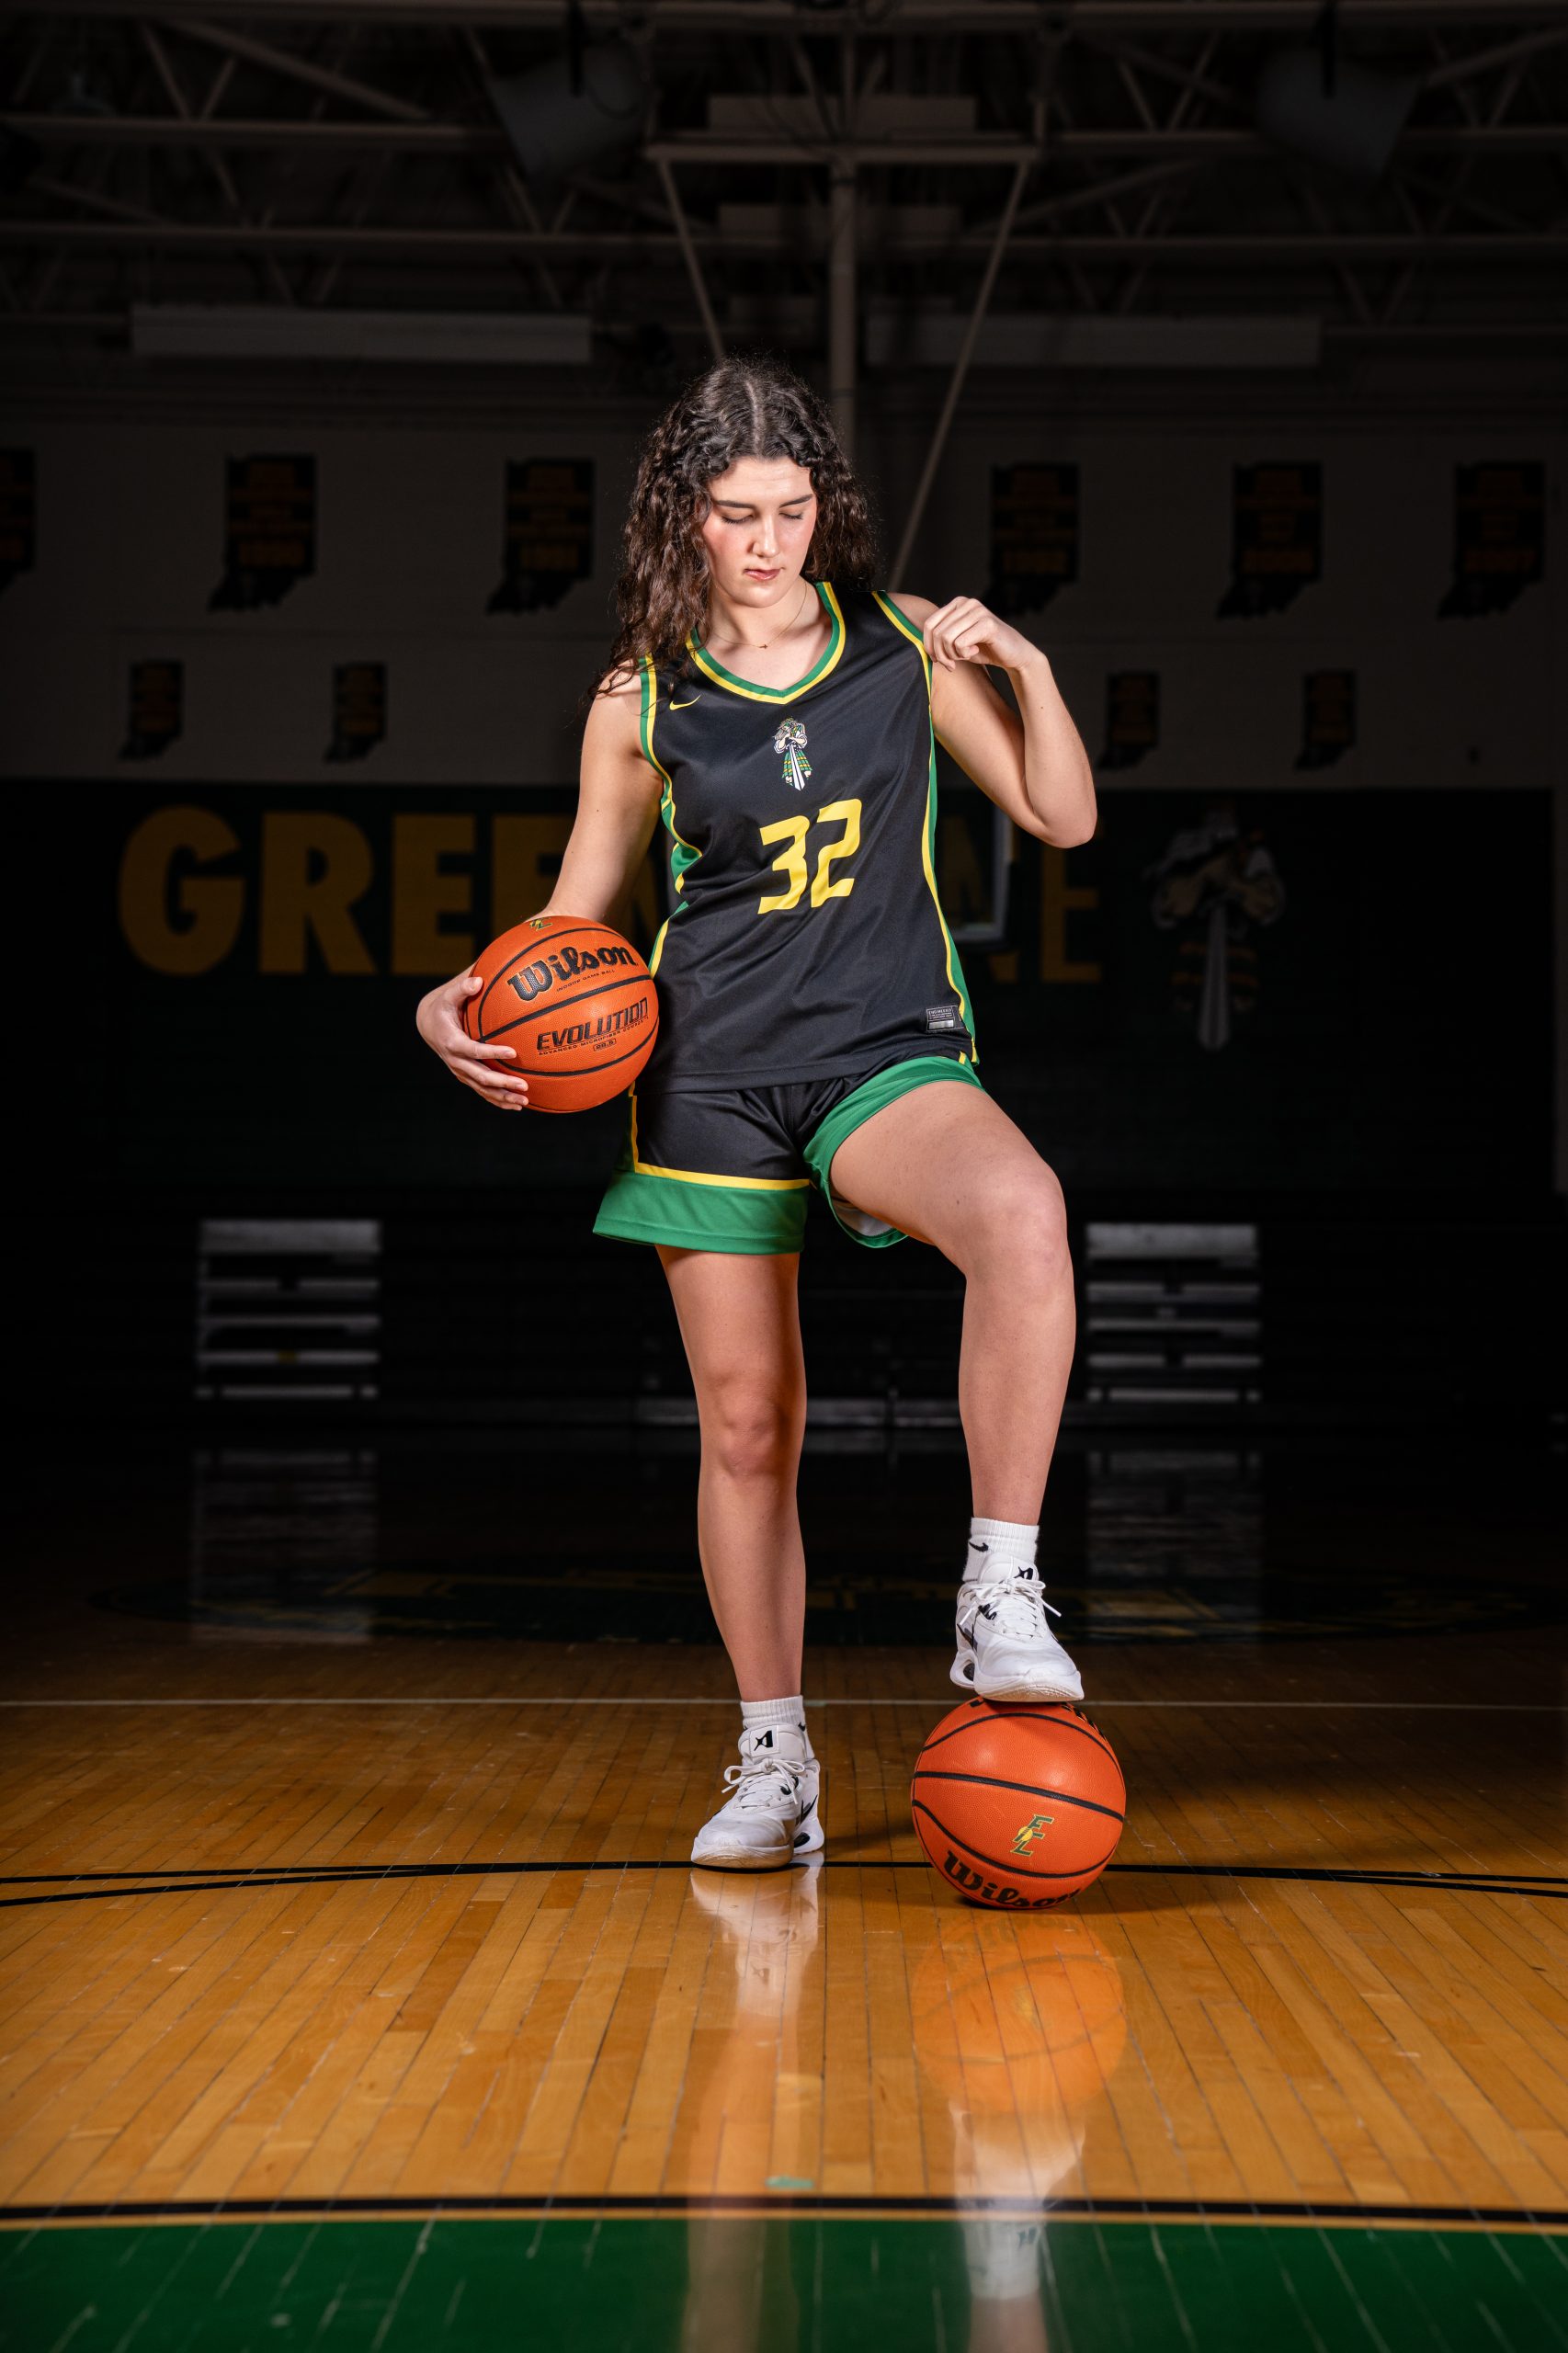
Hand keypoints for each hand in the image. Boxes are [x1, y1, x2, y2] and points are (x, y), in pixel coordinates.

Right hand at [416, 970, 529, 1109]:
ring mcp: (460, 1071)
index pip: (473, 1050)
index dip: (492, 1052)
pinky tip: (517, 1105)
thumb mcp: (449, 995)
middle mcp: (455, 1061)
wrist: (428, 1025)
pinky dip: (498, 1100)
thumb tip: (478, 980)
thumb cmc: (443, 1007)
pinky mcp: (465, 1076)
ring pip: (482, 1089)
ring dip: (503, 1096)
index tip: (513, 1052)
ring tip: (524, 1100)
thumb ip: (463, 988)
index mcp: (452, 1042)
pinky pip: (482, 1092)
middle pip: (480, 1076)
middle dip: (502, 1082)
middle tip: (524, 1084)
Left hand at [920, 594, 1039, 675]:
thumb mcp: (957, 642)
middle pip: (936, 633)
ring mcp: (977, 611)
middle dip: (941, 655)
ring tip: (964, 656)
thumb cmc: (984, 648)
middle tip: (951, 664)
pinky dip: (964, 654)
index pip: (929, 625)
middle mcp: (967, 603)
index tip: (938, 660)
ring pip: (946, 639)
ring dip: (952, 655)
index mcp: (957, 604)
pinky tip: (975, 651)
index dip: (929, 647)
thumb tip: (920, 647)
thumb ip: (941, 639)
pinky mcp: (987, 623)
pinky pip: (960, 643)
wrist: (1014, 654)